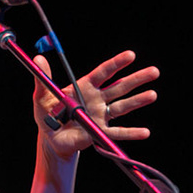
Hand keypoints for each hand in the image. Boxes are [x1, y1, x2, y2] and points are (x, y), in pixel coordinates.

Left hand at [34, 50, 157, 159]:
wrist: (50, 137)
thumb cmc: (47, 114)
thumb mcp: (42, 96)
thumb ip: (43, 78)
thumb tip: (38, 59)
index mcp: (85, 87)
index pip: (104, 73)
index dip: (117, 64)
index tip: (131, 55)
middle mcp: (97, 99)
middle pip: (120, 87)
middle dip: (137, 79)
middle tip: (154, 71)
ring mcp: (101, 115)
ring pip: (123, 106)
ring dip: (138, 101)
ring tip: (152, 95)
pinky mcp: (100, 132)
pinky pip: (117, 133)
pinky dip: (130, 133)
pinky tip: (144, 132)